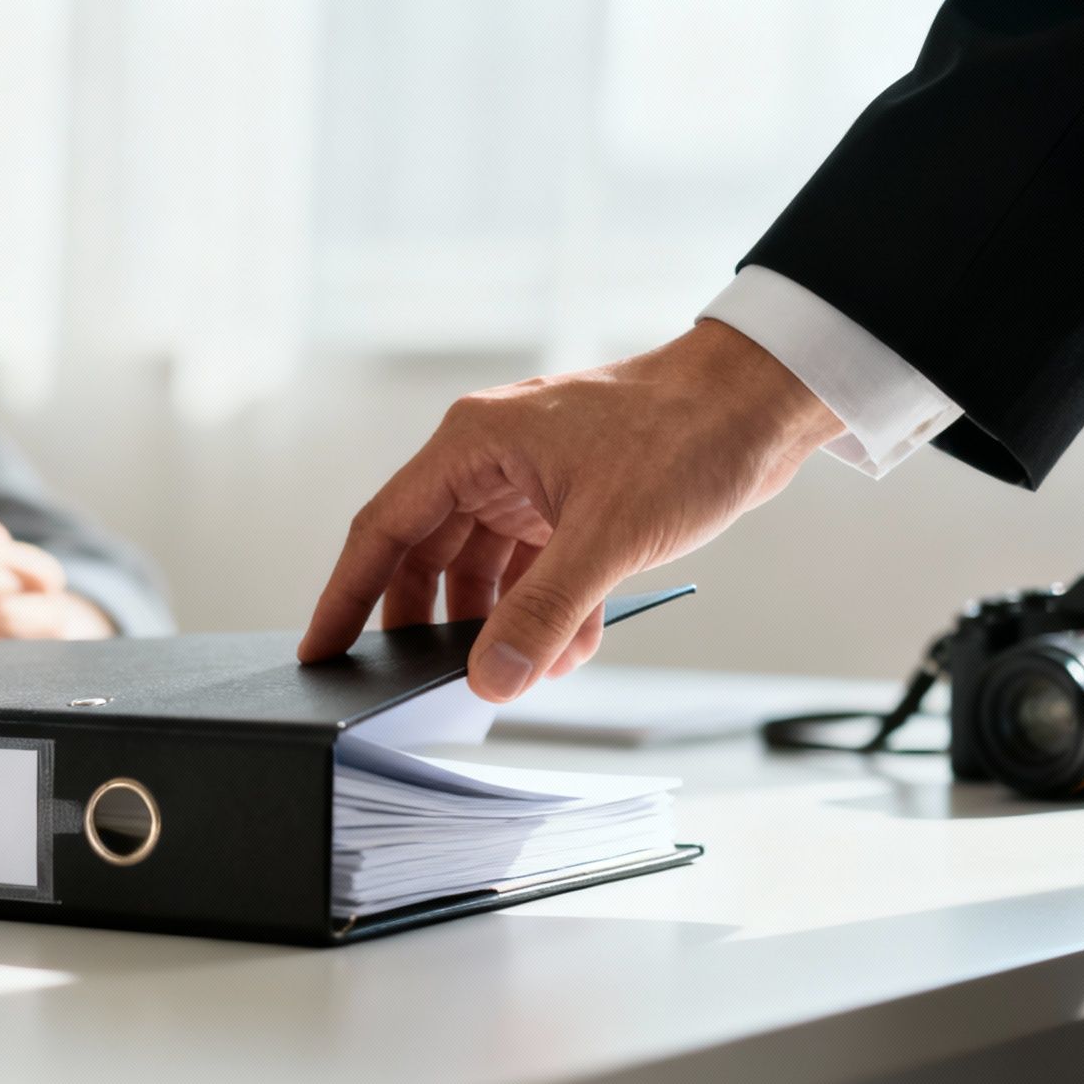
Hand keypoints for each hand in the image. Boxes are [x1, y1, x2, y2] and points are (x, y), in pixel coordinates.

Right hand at [297, 320, 844, 701]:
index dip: (345, 596)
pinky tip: (571, 647)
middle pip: (426, 555)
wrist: (763, 402)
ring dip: (501, 622)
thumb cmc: (684, 438)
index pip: (383, 530)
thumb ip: (542, 615)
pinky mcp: (571, 499)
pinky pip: (533, 567)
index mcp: (473, 445)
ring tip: (522, 668)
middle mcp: (489, 458)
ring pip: (484, 568)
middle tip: (418, 680)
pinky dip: (546, 609)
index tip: (320, 651)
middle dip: (431, 622)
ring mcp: (530, 479)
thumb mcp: (606, 539)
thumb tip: (489, 680)